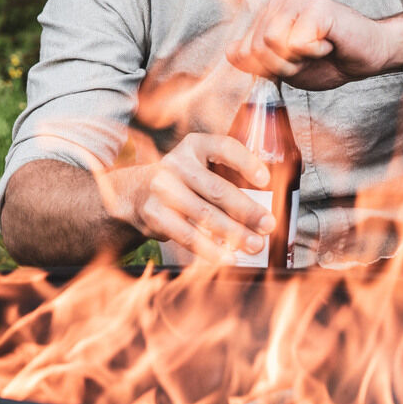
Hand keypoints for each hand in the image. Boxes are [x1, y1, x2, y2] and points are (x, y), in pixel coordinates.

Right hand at [101, 133, 275, 262]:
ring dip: (233, 233)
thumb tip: (262, 208)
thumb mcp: (199, 168)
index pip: (224, 148)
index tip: (265, 179)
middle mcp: (177, 164)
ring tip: (254, 244)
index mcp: (194, 146)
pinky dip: (210, 249)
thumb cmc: (182, 182)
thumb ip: (226, 178)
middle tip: (267, 224)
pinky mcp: (156, 214)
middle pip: (217, 189)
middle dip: (247, 210)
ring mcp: (163, 189)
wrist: (135, 194)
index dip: (246, 162)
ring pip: (204, 215)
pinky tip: (227, 257)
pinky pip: (188, 235)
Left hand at [227, 0, 391, 89]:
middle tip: (306, 59)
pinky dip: (314, 53)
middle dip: (280, 66)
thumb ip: (257, 61)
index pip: (240, 49)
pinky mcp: (317, 6)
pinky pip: (296, 42)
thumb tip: (231, 52)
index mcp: (269, 13)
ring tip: (315, 50)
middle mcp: (280, 0)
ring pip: (270, 42)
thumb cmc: (330, 61)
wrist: (369, 56)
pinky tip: (328, 44)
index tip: (288, 65)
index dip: (262, 69)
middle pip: (254, 47)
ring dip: (295, 60)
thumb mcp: (285, 68)